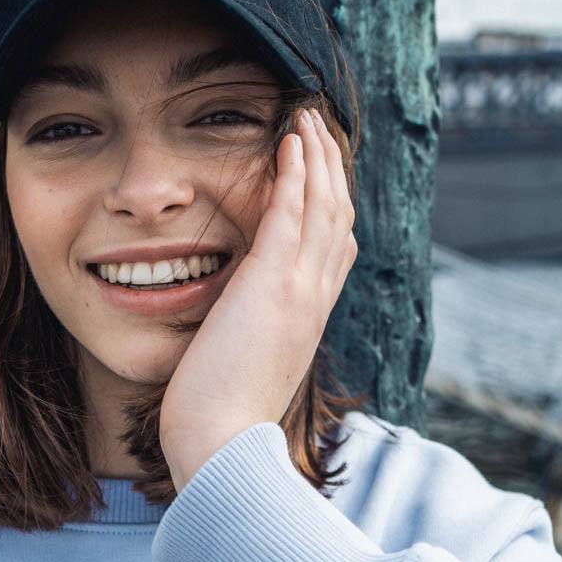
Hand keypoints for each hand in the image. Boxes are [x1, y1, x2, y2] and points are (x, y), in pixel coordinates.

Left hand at [159, 107, 357, 493]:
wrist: (223, 446)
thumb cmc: (222, 418)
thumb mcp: (246, 367)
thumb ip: (252, 334)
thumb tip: (237, 323)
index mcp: (309, 317)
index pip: (336, 248)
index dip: (332, 204)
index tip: (320, 173)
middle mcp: (316, 298)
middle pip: (340, 216)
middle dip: (332, 167)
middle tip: (319, 126)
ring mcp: (302, 288)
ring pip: (325, 204)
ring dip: (318, 154)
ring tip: (306, 116)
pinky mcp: (275, 283)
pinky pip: (296, 210)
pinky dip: (297, 170)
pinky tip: (289, 138)